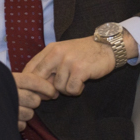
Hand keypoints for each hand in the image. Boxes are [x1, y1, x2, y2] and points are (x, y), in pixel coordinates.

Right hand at [12, 71, 56, 131]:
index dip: (46, 87)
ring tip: (16, 108)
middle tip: (27, 100)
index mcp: (10, 79)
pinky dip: (19, 123)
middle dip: (34, 101)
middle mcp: (9, 93)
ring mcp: (6, 108)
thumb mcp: (8, 80)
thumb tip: (50, 91)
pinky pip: (22, 125)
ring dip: (26, 113)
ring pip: (29, 114)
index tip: (54, 92)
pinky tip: (12, 117)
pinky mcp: (5, 122)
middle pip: (35, 100)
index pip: (34, 80)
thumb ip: (25, 81)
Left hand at [23, 32, 139, 95]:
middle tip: (55, 93)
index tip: (39, 90)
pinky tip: (83, 82)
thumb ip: (49, 66)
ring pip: (57, 88)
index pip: (30, 68)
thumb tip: (38, 87)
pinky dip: (77, 90)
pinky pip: (71, 89)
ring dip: (67, 89)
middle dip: (46, 90)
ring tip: (76, 81)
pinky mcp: (80, 70)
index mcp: (51, 49)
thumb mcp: (64, 53)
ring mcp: (68, 61)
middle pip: (40, 80)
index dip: (32, 83)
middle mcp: (57, 54)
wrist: (108, 47)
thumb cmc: (85, 52)